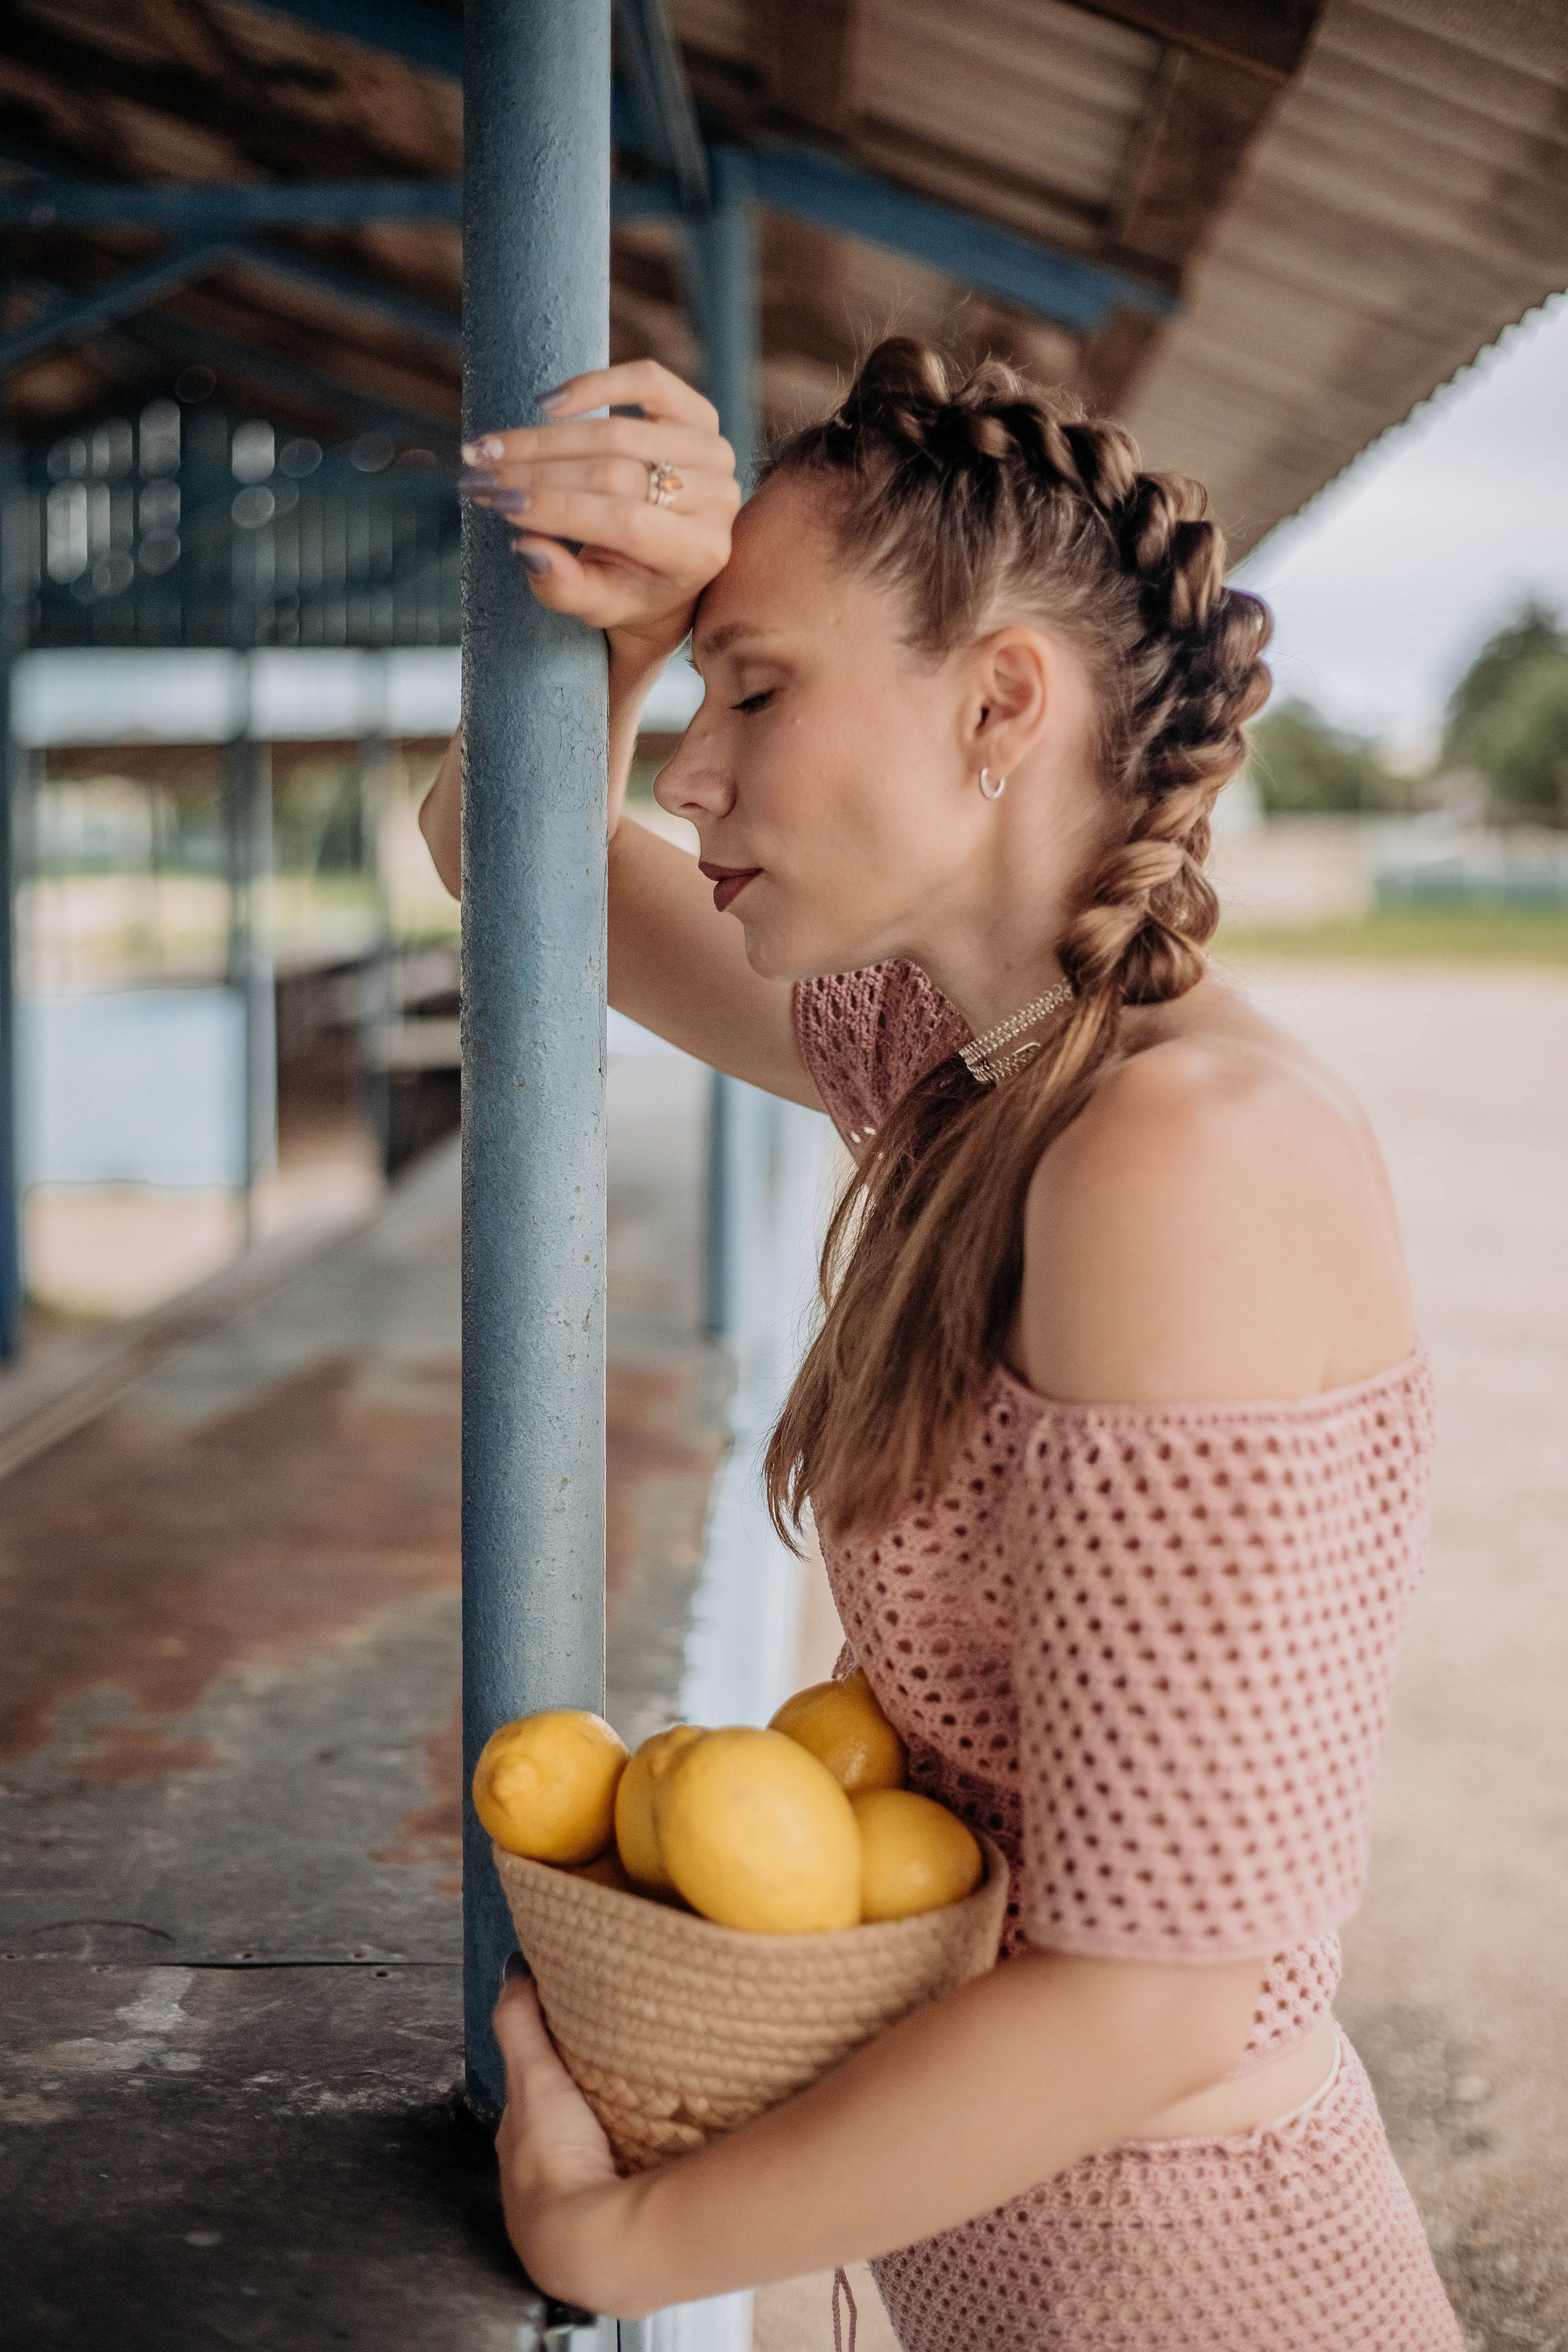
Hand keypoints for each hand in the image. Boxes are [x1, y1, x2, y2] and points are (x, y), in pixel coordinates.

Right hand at [462, 359, 740, 667]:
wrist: (670, 565)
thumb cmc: (628, 588)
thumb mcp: (598, 604)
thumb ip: (566, 588)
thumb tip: (527, 549)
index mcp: (701, 553)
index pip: (624, 521)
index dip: (557, 508)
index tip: (497, 502)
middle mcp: (718, 499)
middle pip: (615, 472)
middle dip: (537, 473)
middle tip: (478, 473)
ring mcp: (713, 452)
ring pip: (618, 432)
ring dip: (544, 438)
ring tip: (491, 448)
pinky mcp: (700, 416)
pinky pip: (647, 382)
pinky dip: (595, 384)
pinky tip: (546, 404)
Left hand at [492, 1970, 625, 2306]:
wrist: (592, 2242)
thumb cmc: (553, 2165)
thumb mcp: (532, 2077)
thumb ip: (520, 2023)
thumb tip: (514, 1971)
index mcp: (516, 2142)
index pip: (531, 2094)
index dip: (551, 2065)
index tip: (576, 2042)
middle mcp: (541, 2179)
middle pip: (565, 2125)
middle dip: (588, 2102)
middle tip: (625, 2073)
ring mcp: (577, 2206)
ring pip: (596, 2155)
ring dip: (617, 2134)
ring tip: (653, 2106)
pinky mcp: (614, 2224)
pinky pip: (626, 2179)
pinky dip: (639, 2162)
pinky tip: (664, 2148)